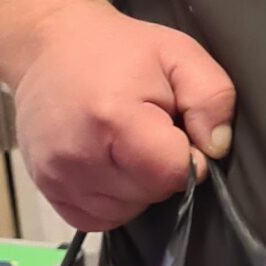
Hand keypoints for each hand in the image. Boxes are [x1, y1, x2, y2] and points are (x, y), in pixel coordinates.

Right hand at [0, 0, 236, 232]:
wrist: (49, 46)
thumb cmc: (119, 49)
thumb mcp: (180, 54)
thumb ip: (211, 98)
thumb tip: (217, 148)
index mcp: (114, 118)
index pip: (172, 173)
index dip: (189, 156)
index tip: (178, 130)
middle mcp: (79, 156)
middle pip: (151, 194)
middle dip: (162, 168)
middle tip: (150, 129)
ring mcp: (57, 177)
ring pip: (126, 211)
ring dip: (138, 186)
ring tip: (127, 143)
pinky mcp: (47, 190)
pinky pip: (97, 218)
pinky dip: (113, 200)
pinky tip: (110, 164)